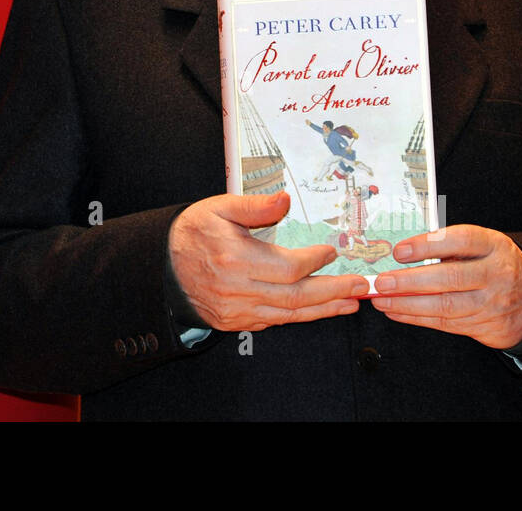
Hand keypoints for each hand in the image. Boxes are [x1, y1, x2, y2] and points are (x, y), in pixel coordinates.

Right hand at [168, 191, 367, 332]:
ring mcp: (237, 310)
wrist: (162, 266)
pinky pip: (273, 321)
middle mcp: (238, 289)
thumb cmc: (192, 233)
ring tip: (348, 303)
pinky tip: (316, 310)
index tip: (330, 252)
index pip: (289, 267)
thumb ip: (255, 206)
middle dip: (333, 292)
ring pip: (289, 314)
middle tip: (359, 287)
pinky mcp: (235, 322)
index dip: (314, 261)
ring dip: (323, 309)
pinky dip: (298, 316)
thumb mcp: (219, 208)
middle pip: (297, 296)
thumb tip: (284, 199)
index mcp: (236, 259)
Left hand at [369, 224, 521, 349]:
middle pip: (450, 278)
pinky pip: (445, 323)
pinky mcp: (483, 326)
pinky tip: (395, 311)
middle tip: (382, 281)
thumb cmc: (494, 265)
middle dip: (411, 281)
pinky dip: (416, 317)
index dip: (428, 245)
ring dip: (407, 304)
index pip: (461, 241)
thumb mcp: (483, 246)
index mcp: (494, 246)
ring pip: (445, 306)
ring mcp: (492, 303)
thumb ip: (450, 247)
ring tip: (381, 299)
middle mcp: (496, 274)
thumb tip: (402, 253)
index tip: (399, 251)